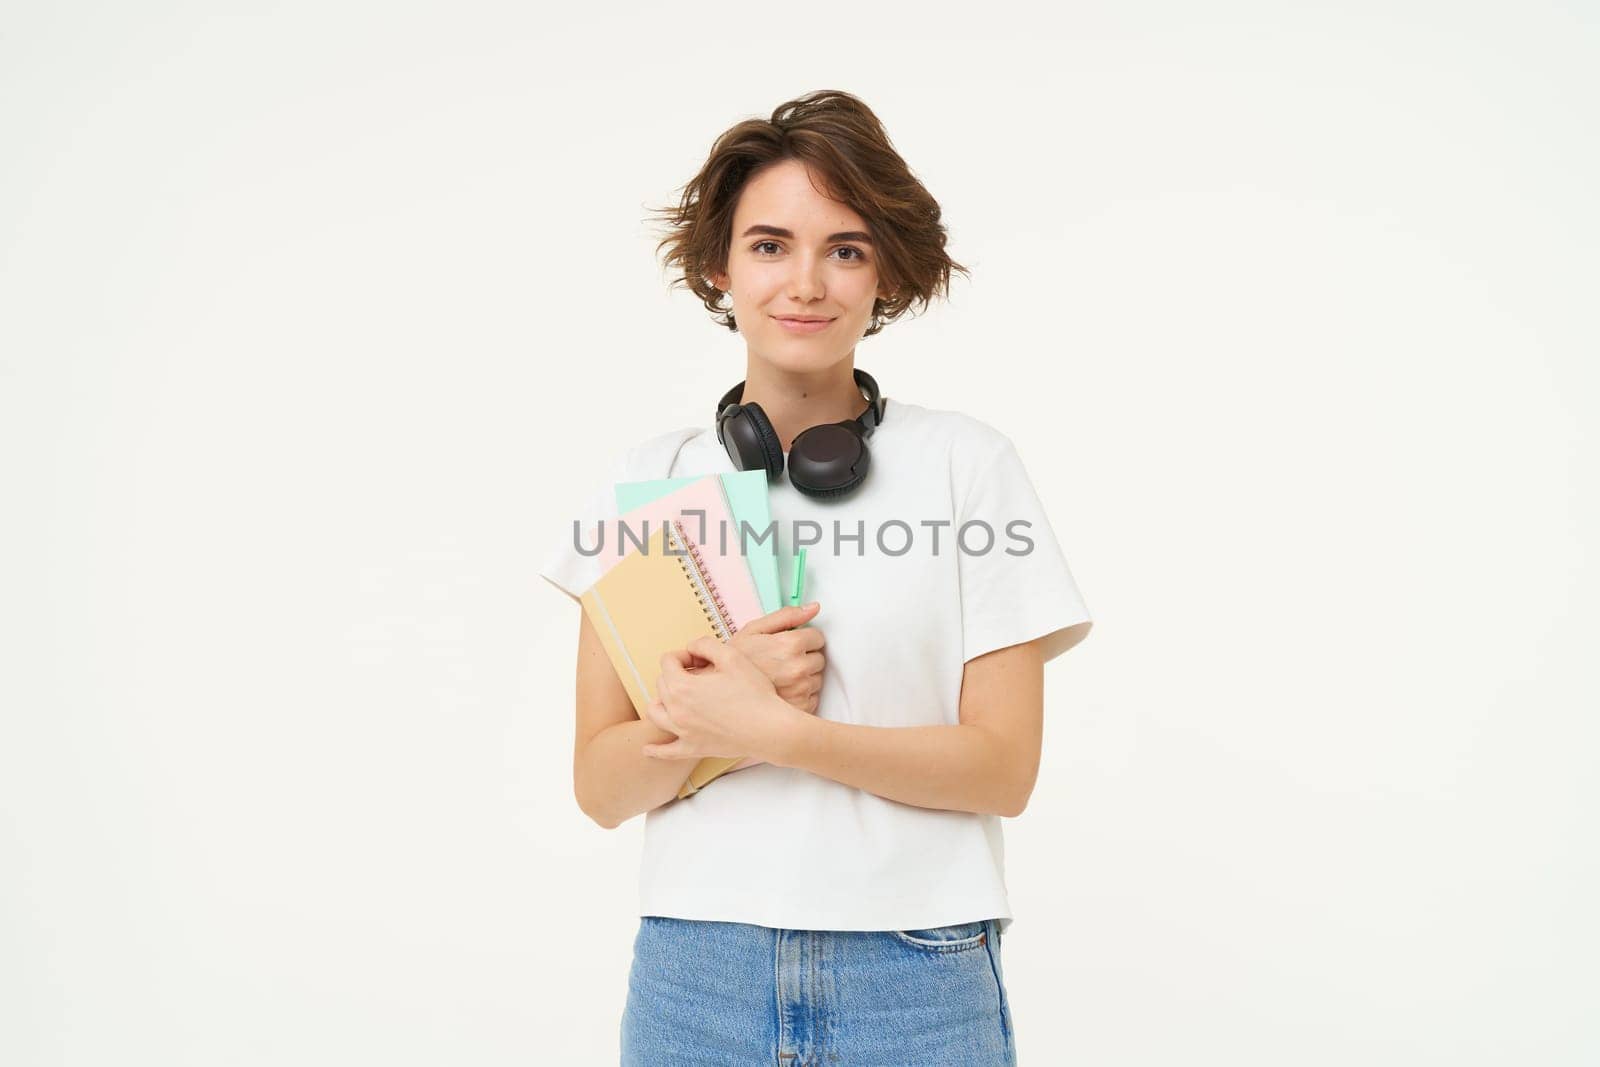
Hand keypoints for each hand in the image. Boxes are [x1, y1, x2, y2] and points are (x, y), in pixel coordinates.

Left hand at [642, 636, 804, 764]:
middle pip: (662, 684)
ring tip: (675, 698)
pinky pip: (666, 752)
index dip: (683, 654)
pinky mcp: (693, 748)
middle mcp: (676, 710)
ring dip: (661, 701)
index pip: (667, 662)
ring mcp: (682, 732)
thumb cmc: (754, 693)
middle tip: (699, 673)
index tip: (700, 658)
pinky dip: (655, 750)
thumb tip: (692, 647)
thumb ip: (706, 644)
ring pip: (656, 713)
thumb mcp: (732, 656)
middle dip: (676, 673)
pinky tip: (648, 749)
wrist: (770, 729)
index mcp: (682, 687)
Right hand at [728, 602, 825, 714]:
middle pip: (819, 660)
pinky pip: (812, 699)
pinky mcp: (799, 708)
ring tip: (780, 678)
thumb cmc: (735, 660)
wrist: (717, 689)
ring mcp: (800, 690)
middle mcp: (798, 668)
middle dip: (804, 658)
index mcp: (790, 644)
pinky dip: (801, 697)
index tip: (791, 645)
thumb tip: (814, 608)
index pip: (818, 638)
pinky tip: (782, 693)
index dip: (804, 640)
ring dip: (803, 678)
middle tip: (782, 662)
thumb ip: (787, 616)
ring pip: (816, 680)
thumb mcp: (755, 630)